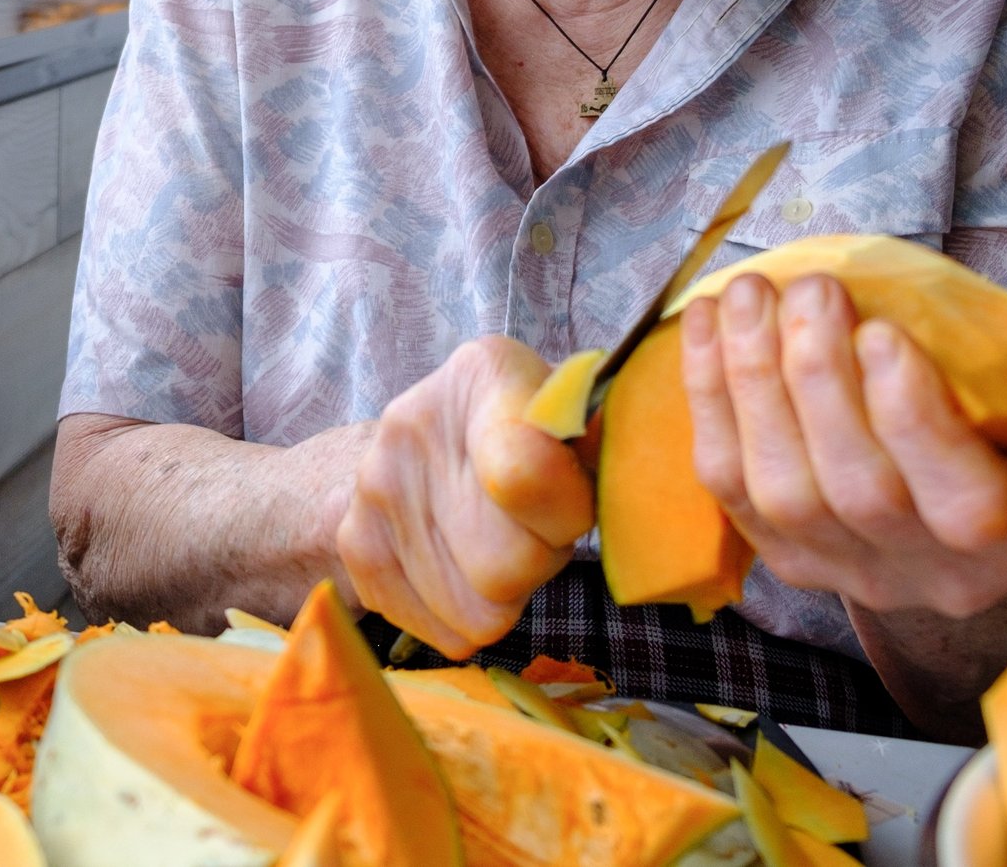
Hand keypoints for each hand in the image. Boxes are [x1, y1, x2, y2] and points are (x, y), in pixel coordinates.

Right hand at [334, 335, 594, 656]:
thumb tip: (652, 476)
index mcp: (485, 374)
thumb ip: (604, 440)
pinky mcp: (355, 545)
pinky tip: (465, 569)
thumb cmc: (527, 432)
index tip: (573, 507)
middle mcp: (413, 422)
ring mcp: (374, 487)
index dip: (566, 514)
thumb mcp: (573, 417)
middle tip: (536, 533)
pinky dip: (466, 618)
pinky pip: (444, 633)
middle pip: (505, 566)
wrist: (414, 444)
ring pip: (478, 613)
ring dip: (505, 596)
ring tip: (500, 546)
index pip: (525, 475)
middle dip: (538, 562)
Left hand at [681, 274, 1006, 618]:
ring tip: (752, 295)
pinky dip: (709, 400)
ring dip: (752, 384)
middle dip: (820, 381)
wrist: (977, 475)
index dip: (915, 422)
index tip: (884, 331)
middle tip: (811, 287)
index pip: (970, 506)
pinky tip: (710, 325)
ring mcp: (853, 574)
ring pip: (783, 496)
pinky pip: (728, 488)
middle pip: (860, 494)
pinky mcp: (785, 555)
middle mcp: (941, 578)